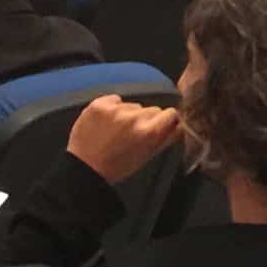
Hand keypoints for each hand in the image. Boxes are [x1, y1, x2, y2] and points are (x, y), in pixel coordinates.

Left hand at [67, 94, 184, 183]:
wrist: (85, 167)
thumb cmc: (119, 166)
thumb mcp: (147, 156)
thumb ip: (166, 138)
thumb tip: (180, 125)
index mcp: (149, 133)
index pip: (170, 113)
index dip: (166, 120)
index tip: (161, 125)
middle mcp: (133, 117)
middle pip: (152, 109)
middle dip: (147, 119)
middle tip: (134, 133)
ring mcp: (115, 109)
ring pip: (133, 105)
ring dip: (129, 114)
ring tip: (117, 129)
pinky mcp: (99, 104)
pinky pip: (115, 99)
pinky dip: (113, 107)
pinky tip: (106, 121)